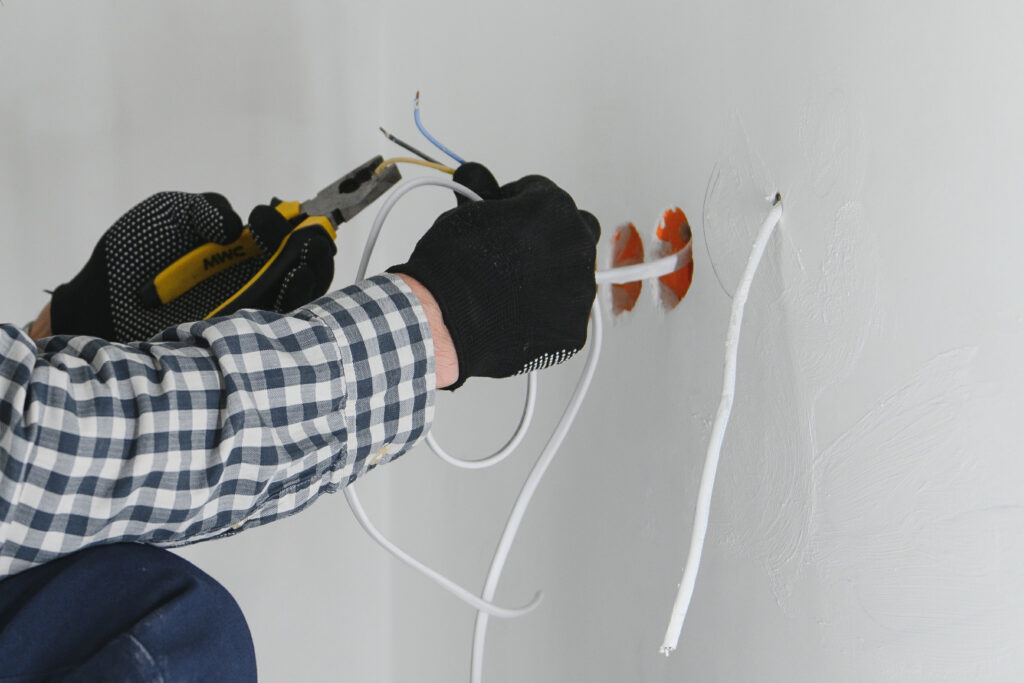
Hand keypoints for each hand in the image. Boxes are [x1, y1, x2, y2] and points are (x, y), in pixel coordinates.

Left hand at [51, 193, 335, 342]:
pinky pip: (278, 320)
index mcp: (240, 244)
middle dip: (315, 247)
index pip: (286, 232)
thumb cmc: (132, 253)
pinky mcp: (239, 330)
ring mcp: (248, 303)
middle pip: (304, 261)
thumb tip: (236, 229)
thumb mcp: (169, 212)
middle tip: (309, 238)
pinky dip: (291, 302)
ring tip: (304, 261)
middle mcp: (252, 272)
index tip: (276, 221)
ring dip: (310, 273)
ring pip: (300, 290)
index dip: (293, 222)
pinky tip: (289, 286)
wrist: (102, 300)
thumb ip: (206, 208)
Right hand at [388, 163, 599, 389]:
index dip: (516, 202)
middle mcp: (577, 245)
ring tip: (516, 288)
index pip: (541, 192)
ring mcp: (580, 289)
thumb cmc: (453, 266)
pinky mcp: (575, 327)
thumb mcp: (462, 214)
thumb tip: (476, 176)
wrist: (445, 321)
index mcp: (555, 208)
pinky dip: (549, 312)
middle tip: (516, 252)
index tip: (503, 216)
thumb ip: (480, 192)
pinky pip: (567, 313)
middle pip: (571, 229)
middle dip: (547, 235)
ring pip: (574, 274)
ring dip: (552, 274)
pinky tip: (521, 314)